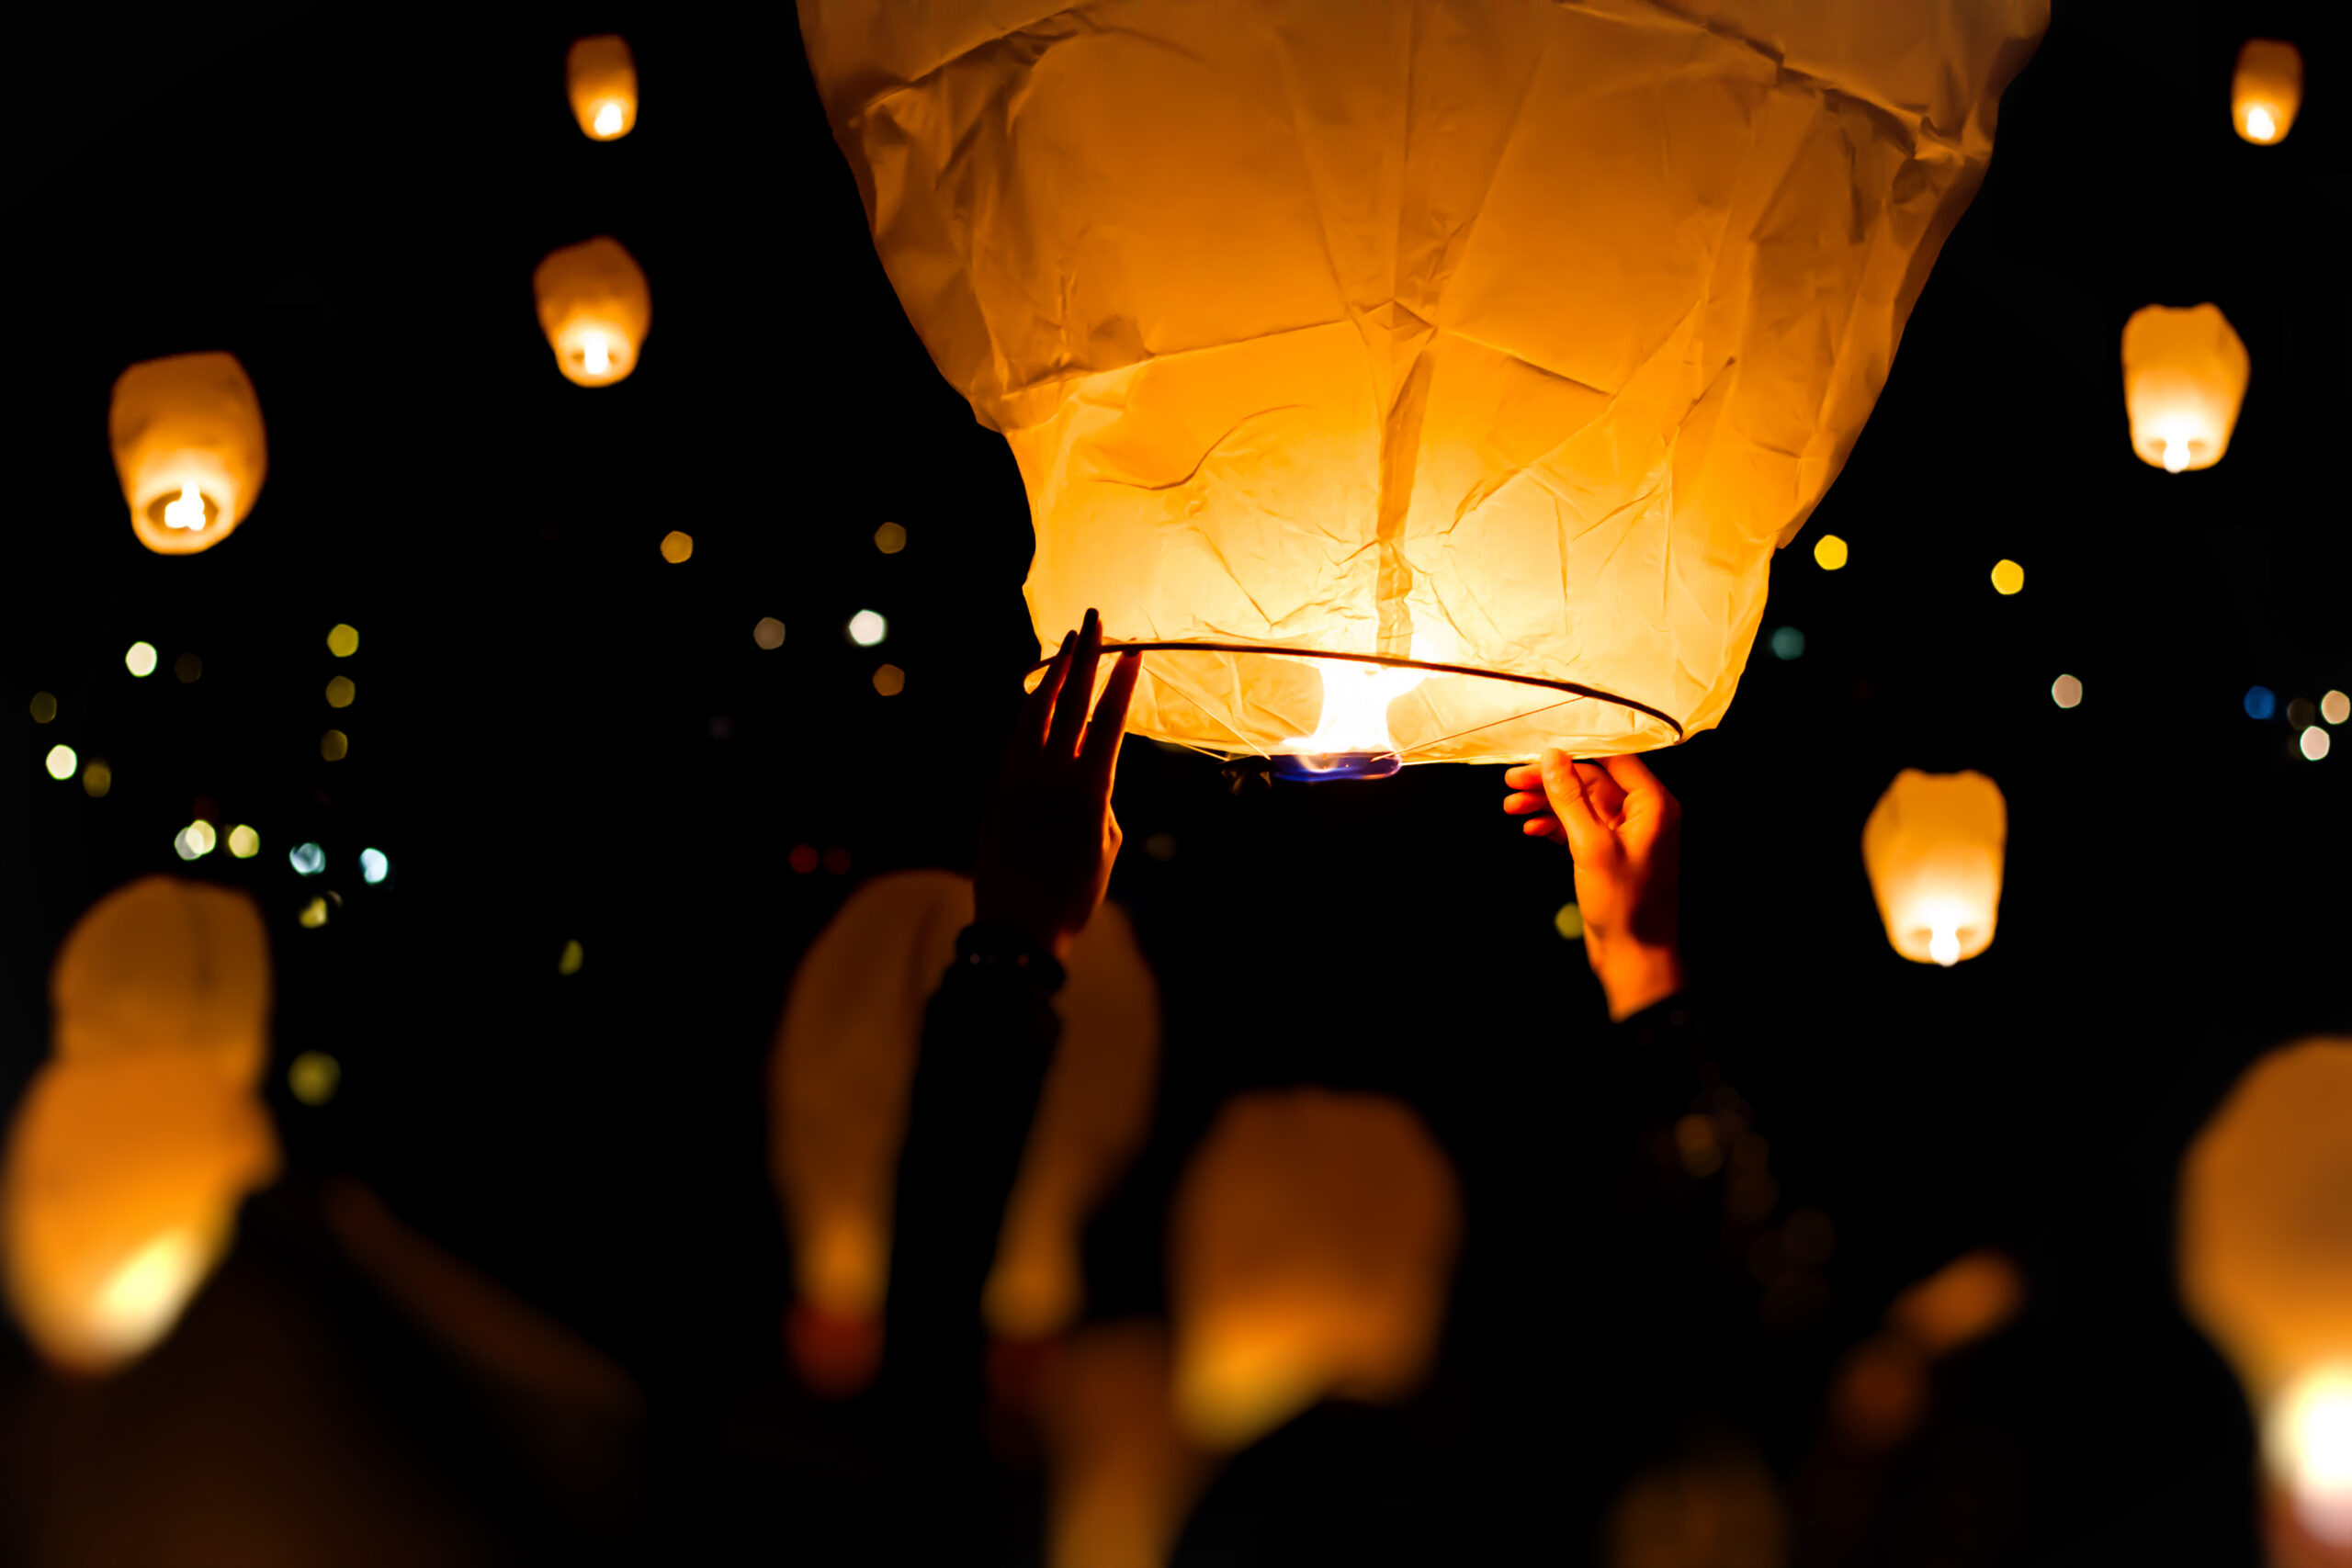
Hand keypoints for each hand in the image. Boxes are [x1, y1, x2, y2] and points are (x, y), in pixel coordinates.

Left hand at [973, 609, 1141, 960]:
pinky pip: (1014, 736)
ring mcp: (1020, 779)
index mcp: (1089, 790)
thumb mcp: (1106, 845)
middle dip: (1086, 657)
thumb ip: (1102, 800)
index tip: (1133, 651)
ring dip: (1052, 674)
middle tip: (1094, 620)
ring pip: (1036, 711)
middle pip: (1072, 702)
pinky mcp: (997, 788)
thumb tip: (1091, 774)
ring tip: (1066, 646)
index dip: (1122, 684)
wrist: (1018, 924)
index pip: (1109, 722)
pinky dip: (1029, 709)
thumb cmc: (1074, 894)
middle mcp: (1052, 775)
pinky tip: (1037, 694)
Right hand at [1502, 749, 1684, 1020]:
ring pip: (1580, 805)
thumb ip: (1569, 798)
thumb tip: (1551, 758)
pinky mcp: (1608, 854)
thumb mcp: (1591, 846)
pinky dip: (1555, 826)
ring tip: (1511, 806)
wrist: (1634, 957)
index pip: (1613, 759)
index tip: (1538, 751)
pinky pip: (1579, 828)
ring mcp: (1624, 835)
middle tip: (1513, 781)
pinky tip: (1530, 827)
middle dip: (1551, 782)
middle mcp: (1643, 815)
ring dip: (1547, 804)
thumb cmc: (1624, 905)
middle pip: (1592, 781)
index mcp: (1653, 805)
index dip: (1574, 752)